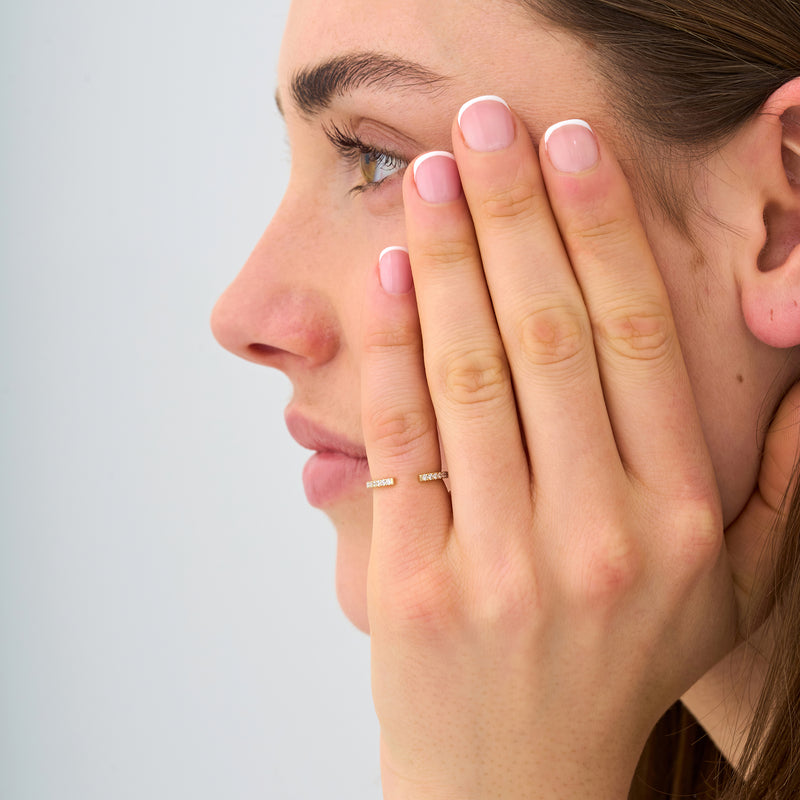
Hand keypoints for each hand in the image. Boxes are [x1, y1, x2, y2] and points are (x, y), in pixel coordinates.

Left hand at [361, 98, 737, 798]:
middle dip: (514, 214)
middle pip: (550, 335)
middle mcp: (598, 536)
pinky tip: (387, 275)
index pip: (638, 341)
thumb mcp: (730, 593)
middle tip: (484, 125)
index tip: (573, 150)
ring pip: (472, 374)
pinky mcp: (416, 587)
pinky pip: (402, 439)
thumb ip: (776, 487)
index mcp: (678, 521)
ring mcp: (502, 564)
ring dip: (447, 259)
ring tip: (429, 177)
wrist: (515, 778)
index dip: (603, 231)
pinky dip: (392, 347)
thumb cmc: (620, 667)